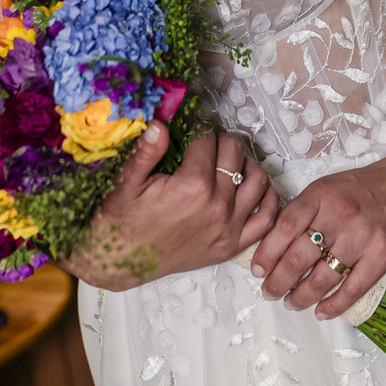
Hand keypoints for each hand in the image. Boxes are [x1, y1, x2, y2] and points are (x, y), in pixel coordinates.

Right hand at [61, 125, 278, 290]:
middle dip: (219, 142)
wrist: (117, 262)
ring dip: (246, 164)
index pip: (207, 140)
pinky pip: (266, 219)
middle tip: (204, 144)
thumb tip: (160, 123)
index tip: (188, 128)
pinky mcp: (231, 246)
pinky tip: (255, 187)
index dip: (196, 128)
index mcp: (192, 187)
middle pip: (234, 154)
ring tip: (228, 161)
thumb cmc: (119, 221)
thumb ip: (147, 151)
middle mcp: (217, 207)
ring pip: (257, 180)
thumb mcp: (126, 182)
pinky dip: (268, 200)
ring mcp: (228, 228)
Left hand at [249, 153, 385, 321]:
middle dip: (278, 281)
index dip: (267, 253)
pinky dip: (334, 305)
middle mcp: (340, 215)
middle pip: (299, 256)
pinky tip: (321, 311)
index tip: (257, 270)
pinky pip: (353, 288)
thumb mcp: (329, 186)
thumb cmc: (367, 186)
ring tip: (291, 303)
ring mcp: (363, 237)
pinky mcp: (383, 256)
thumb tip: (274, 243)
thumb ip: (305, 211)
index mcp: (321, 194)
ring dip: (302, 297)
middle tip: (270, 292)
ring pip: (323, 278)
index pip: (285, 227)